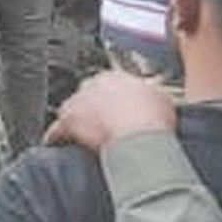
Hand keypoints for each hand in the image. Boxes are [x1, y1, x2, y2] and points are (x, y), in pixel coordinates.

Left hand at [46, 71, 178, 152]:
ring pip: (74, 110)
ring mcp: (79, 100)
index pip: (107, 86)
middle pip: (88, 96)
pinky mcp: (68, 119)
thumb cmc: (153, 119)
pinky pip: (58, 129)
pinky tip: (58, 144)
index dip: (112, 102)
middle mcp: (94, 84)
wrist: (139, 134)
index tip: (116, 113)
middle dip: (94, 110)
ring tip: (86, 138)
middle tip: (104, 127)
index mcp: (115, 77)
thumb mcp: (162, 99)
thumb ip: (152, 95)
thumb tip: (155, 99)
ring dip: (78, 122)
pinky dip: (58, 137)